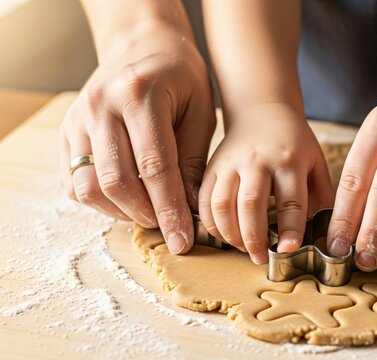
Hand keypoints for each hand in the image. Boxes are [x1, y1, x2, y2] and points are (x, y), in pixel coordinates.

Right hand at [59, 24, 215, 253]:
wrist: (142, 43)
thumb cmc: (180, 77)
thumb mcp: (201, 111)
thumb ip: (194, 160)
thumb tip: (190, 210)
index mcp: (140, 95)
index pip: (154, 167)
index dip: (170, 208)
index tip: (183, 239)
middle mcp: (100, 106)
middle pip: (116, 181)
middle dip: (146, 214)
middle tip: (169, 227)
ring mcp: (78, 118)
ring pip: (88, 186)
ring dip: (120, 211)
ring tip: (149, 213)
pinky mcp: (66, 130)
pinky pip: (73, 180)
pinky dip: (99, 200)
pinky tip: (125, 200)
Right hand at [198, 103, 333, 263]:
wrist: (262, 110)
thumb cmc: (293, 142)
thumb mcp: (315, 161)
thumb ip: (322, 194)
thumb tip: (331, 232)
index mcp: (289, 160)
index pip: (291, 201)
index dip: (290, 229)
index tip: (289, 250)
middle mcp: (258, 160)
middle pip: (251, 204)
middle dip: (254, 238)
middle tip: (261, 258)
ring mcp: (231, 162)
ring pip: (223, 205)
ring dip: (231, 235)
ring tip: (243, 249)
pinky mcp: (212, 167)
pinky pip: (204, 201)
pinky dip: (211, 224)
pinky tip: (225, 235)